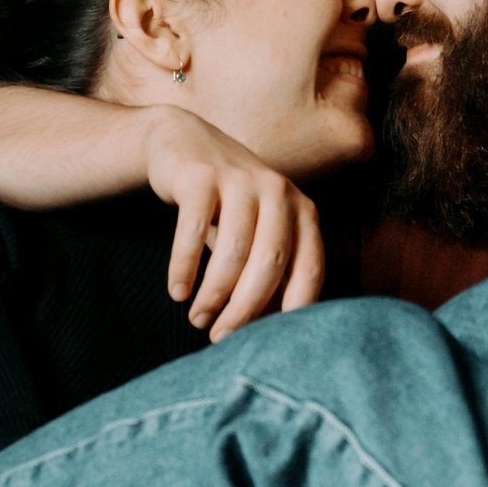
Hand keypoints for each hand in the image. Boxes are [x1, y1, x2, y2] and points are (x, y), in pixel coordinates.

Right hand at [139, 108, 326, 339]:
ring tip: (197, 318)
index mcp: (303, 210)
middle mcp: (278, 191)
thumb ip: (273, 272)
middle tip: (221, 337)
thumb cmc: (228, 204)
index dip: (293, 310)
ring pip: (232, 251)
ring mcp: (239, 180)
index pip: (310, 268)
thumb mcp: (260, 231)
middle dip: (245, 308)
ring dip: (213, 294)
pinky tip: (177, 292)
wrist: (185, 144)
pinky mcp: (200, 177)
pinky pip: (192, 232)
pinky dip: (184, 268)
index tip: (268, 342)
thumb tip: (275, 335)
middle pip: (270, 263)